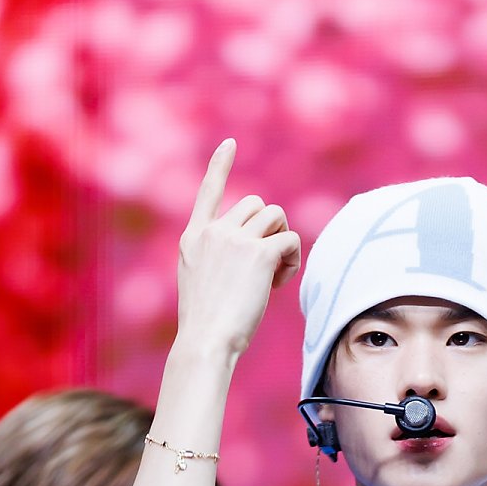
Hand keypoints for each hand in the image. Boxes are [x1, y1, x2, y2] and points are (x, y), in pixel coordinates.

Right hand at [176, 140, 300, 358]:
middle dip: (269, 229)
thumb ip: (218, 262)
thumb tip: (256, 257)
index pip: (208, 192)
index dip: (220, 166)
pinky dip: (293, 258)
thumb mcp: (200, 285)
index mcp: (193, 238)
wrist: (206, 341)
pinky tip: (281, 281)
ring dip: (283, 240)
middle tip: (268, 265)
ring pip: (276, 216)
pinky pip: (290, 239)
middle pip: (256, 204)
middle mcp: (213, 232)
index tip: (230, 144)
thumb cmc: (206, 327)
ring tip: (276, 273)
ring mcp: (234, 240)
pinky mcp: (259, 253)